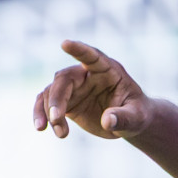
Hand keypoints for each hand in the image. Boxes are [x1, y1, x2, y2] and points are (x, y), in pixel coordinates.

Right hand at [33, 41, 151, 139]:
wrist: (128, 122)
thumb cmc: (136, 114)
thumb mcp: (136, 117)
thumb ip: (123, 118)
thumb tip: (108, 121)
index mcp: (107, 70)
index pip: (92, 56)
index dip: (79, 50)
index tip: (65, 43)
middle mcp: (86, 75)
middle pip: (64, 79)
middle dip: (57, 98)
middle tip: (56, 119)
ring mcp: (74, 88)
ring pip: (50, 92)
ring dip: (49, 112)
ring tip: (61, 134)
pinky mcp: (65, 102)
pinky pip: (45, 104)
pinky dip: (41, 114)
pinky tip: (42, 128)